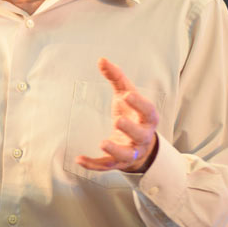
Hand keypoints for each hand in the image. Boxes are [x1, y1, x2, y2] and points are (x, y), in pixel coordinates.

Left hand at [76, 58, 159, 172]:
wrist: (141, 145)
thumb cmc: (132, 114)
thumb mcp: (126, 94)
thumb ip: (116, 78)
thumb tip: (101, 59)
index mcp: (147, 118)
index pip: (148, 111)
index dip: (139, 103)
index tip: (127, 94)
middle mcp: (142, 136)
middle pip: (139, 134)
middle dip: (130, 129)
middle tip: (118, 120)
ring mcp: (131, 152)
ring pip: (126, 155)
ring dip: (115, 150)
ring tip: (102, 143)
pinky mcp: (118, 163)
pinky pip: (107, 166)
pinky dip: (94, 165)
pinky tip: (79, 159)